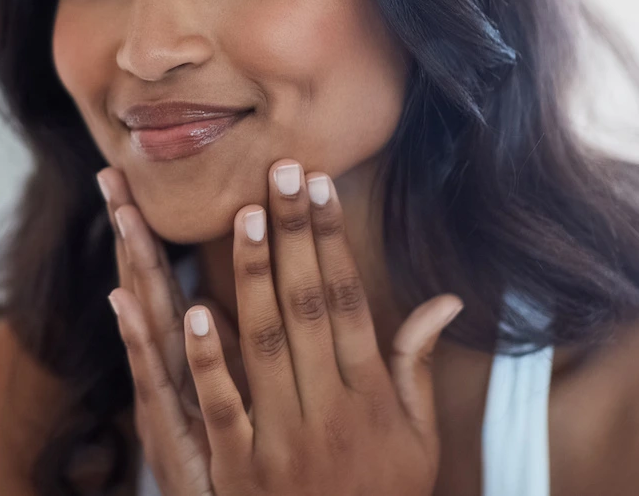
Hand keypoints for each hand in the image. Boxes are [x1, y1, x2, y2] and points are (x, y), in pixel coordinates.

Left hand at [110, 160, 462, 495]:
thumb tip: (445, 299)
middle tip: (280, 172)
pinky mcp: (242, 471)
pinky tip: (193, 310)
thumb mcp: (417, 439)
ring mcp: (286, 441)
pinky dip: (208, 360)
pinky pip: (224, 406)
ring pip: (267, 347)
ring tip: (245, 216)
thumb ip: (415, 367)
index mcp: (372, 397)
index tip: (319, 188)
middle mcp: (332, 412)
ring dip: (255, 279)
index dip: (332, 242)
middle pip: (309, 308)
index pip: (348, 302)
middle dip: (295, 236)